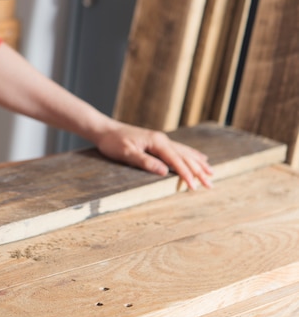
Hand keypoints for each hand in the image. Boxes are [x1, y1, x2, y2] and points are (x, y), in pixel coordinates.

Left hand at [94, 121, 213, 189]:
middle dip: (198, 171)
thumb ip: (145, 162)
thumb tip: (164, 171)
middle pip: (185, 157)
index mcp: (157, 142)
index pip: (176, 161)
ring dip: (198, 163)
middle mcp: (162, 140)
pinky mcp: (157, 142)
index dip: (186, 175)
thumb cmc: (113, 142)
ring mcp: (160, 140)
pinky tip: (198, 157)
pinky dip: (191, 155)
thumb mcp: (126, 153)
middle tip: (211, 185)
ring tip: (211, 172)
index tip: (195, 187)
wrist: (105, 130)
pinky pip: (179, 149)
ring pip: (185, 152)